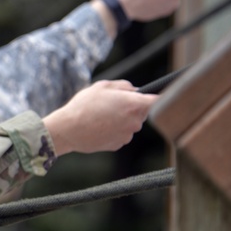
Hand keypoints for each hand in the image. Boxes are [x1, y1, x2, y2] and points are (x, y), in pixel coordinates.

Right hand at [42, 80, 156, 154]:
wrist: (68, 130)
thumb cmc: (83, 105)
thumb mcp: (101, 86)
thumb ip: (123, 85)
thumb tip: (134, 90)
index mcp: (133, 104)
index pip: (159, 100)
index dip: (161, 96)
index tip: (162, 95)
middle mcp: (135, 121)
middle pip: (143, 112)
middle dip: (132, 108)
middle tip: (113, 104)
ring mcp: (127, 135)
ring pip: (130, 124)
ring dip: (121, 120)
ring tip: (101, 117)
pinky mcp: (118, 145)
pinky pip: (121, 135)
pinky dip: (113, 131)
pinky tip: (98, 127)